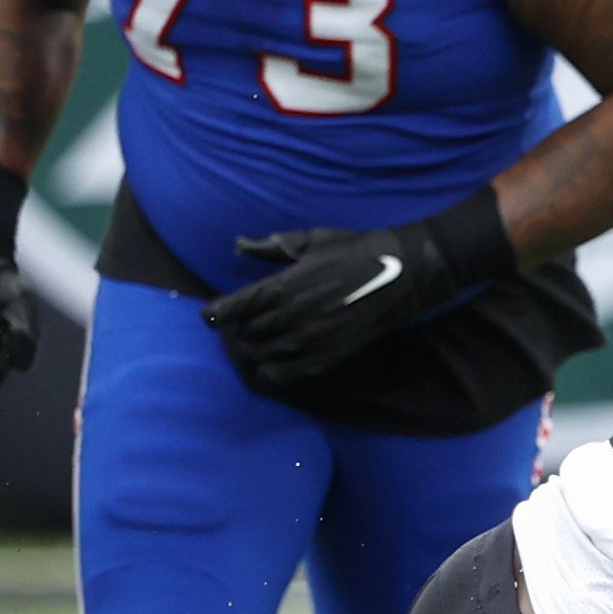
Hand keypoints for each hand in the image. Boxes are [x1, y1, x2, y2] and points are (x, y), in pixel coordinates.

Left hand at [208, 213, 488, 381]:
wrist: (401, 275)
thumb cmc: (354, 251)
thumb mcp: (311, 240)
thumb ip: (271, 246)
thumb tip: (239, 244)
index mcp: (283, 285)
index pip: (235, 306)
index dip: (217, 313)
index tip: (210, 314)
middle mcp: (290, 315)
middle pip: (246, 332)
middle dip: (236, 331)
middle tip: (237, 327)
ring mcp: (309, 339)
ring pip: (262, 354)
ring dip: (253, 350)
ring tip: (253, 344)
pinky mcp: (327, 355)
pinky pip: (288, 373)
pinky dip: (273, 371)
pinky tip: (272, 365)